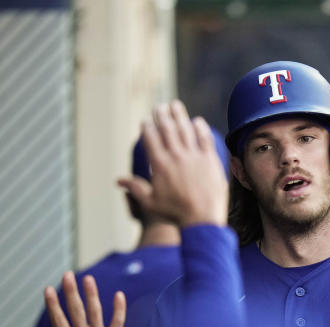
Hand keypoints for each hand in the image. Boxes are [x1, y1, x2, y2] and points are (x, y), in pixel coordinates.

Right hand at [44, 272, 126, 326]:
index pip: (58, 320)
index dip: (53, 304)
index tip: (48, 289)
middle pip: (76, 311)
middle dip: (71, 292)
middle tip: (67, 275)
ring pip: (95, 312)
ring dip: (91, 294)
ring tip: (88, 278)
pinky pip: (118, 322)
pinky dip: (119, 309)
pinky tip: (119, 294)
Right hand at [117, 100, 227, 227]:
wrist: (202, 219)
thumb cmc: (175, 213)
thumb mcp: (151, 202)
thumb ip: (135, 188)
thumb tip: (119, 181)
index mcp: (160, 165)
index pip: (150, 138)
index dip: (147, 127)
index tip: (146, 120)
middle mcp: (176, 156)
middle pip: (167, 129)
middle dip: (162, 115)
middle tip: (160, 106)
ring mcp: (194, 156)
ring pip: (185, 129)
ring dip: (179, 115)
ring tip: (175, 105)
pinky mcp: (210, 160)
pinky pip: (205, 138)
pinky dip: (200, 128)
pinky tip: (197, 121)